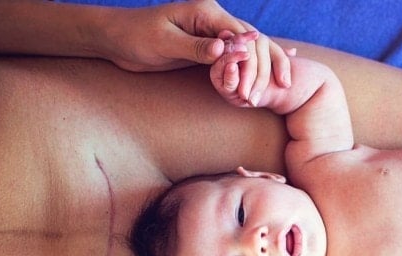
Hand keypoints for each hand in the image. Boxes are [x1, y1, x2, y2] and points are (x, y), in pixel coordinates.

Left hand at [103, 1, 290, 96]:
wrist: (117, 38)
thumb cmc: (135, 37)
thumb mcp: (164, 43)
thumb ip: (195, 47)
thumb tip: (224, 51)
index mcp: (205, 11)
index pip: (240, 34)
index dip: (251, 60)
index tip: (252, 86)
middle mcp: (214, 20)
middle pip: (251, 42)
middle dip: (260, 68)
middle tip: (257, 98)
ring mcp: (213, 33)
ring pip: (249, 49)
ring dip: (263, 69)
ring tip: (284, 86)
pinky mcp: (208, 48)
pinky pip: (238, 56)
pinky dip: (258, 63)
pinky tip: (284, 62)